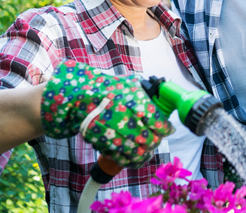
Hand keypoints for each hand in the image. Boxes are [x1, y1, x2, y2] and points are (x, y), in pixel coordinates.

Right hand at [40, 60, 172, 167]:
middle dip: (156, 141)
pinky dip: (132, 161)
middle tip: (157, 139)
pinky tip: (136, 158)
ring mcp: (112, 133)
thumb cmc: (108, 89)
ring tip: (148, 150)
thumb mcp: (129, 83)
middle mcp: (124, 119)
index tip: (168, 129)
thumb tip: (165, 99)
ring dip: (146, 154)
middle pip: (149, 140)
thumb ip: (148, 93)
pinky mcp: (103, 144)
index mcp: (134, 102)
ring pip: (137, 153)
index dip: (166, 128)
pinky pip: (122, 159)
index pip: (158, 122)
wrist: (78, 98)